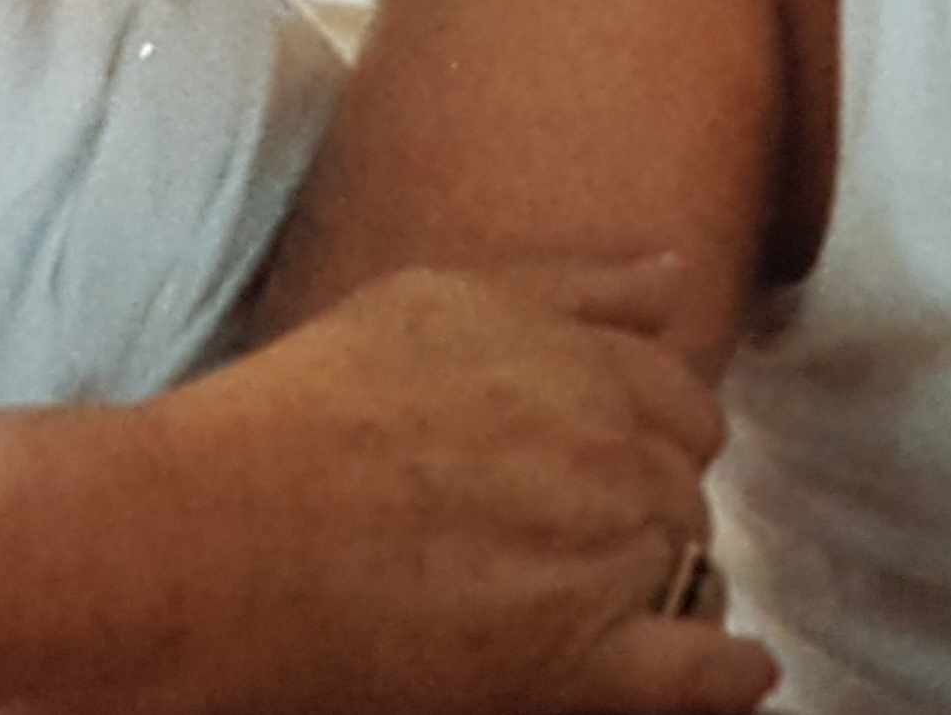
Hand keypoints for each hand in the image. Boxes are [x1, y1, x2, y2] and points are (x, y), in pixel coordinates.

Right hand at [118, 255, 776, 714]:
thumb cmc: (313, 405)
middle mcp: (612, 454)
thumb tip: (676, 275)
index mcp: (585, 364)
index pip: (682, 404)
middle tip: (586, 536)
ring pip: (694, 571)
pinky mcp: (576, 664)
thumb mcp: (443, 299)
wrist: (222, 530)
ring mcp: (603, 560)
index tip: (617, 464)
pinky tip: (729, 672)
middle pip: (688, 490)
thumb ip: (573, 286)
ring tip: (616, 604)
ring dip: (669, 583)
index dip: (656, 437)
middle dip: (653, 508)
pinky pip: (699, 674)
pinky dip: (723, 676)